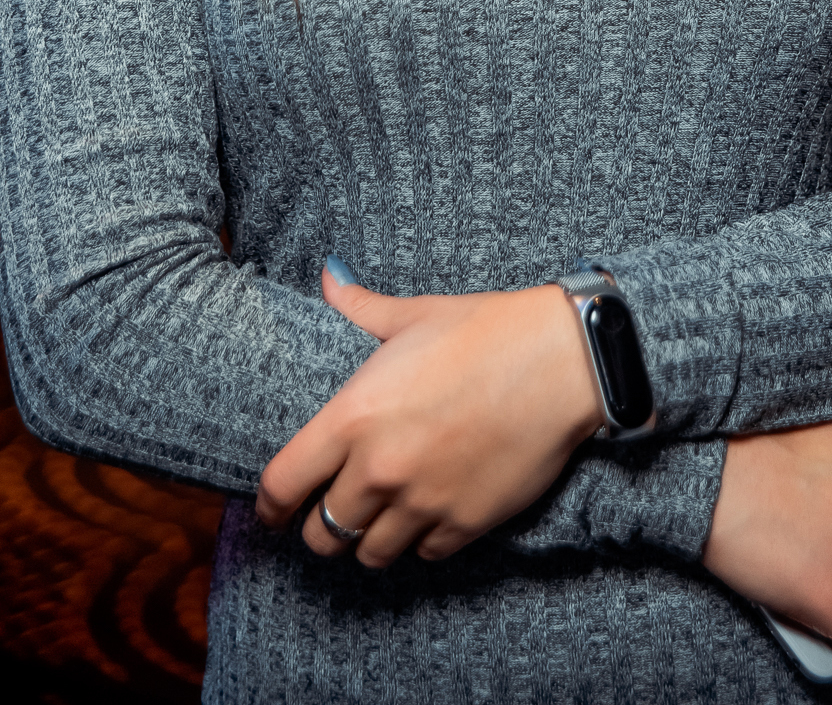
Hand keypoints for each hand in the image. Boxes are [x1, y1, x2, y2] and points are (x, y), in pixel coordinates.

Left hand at [256, 272, 601, 567]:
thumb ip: (360, 306)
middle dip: (320, 525)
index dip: (270, 505)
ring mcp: (422, 501)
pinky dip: (421, 539)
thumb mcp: (414, 314)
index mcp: (353, 417)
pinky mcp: (464, 524)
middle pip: (320, 534)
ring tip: (381, 516)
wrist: (561, 359)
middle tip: (334, 510)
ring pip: (369, 554)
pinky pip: (423, 554)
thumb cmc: (485, 329)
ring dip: (370, 537)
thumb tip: (328, 277)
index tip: (274, 509)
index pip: (282, 485)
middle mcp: (380, 468)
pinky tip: (429, 512)